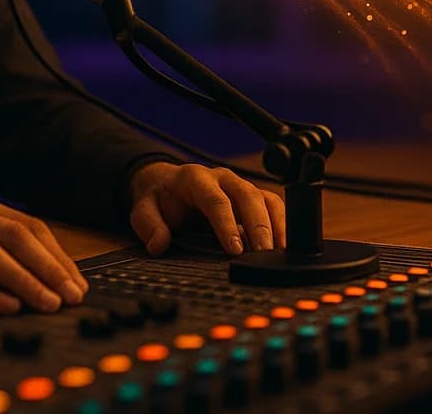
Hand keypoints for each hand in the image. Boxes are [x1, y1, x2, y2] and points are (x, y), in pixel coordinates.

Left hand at [127, 162, 286, 256]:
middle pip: (248, 196)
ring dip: (276, 225)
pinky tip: (287, 246)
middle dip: (259, 225)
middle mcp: (222, 178)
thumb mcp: (144, 209)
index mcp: (196, 179)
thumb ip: (148, 225)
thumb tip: (159, 244)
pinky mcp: (252, 197)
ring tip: (282, 253)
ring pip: (266, 199)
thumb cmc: (159, 198)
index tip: (235, 248)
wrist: (167, 184)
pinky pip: (273, 206)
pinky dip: (283, 224)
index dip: (227, 224)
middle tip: (264, 253)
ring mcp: (240, 186)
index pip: (215, 200)